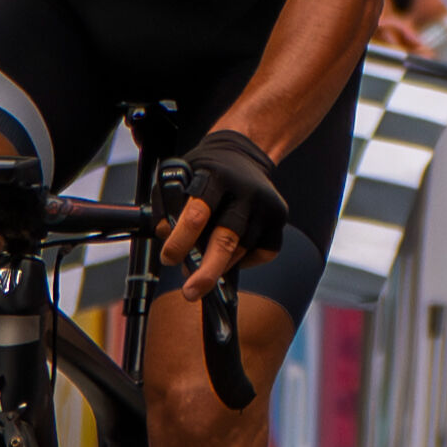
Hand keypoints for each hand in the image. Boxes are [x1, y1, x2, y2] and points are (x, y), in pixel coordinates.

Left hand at [165, 125, 292, 281]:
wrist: (243, 154)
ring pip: (241, 251)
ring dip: (220, 265)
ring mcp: (266, 204)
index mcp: (216, 175)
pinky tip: (233, 251)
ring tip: (204, 265)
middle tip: (191, 292)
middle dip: (207, 271)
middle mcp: (246, 189)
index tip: (169, 259)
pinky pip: (262, 253)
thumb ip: (167, 208)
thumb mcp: (179, 178)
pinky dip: (245, 260)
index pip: (197, 214)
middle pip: (226, 239)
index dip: (181, 241)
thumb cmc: (206, 171)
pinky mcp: (280, 217)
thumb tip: (168, 240)